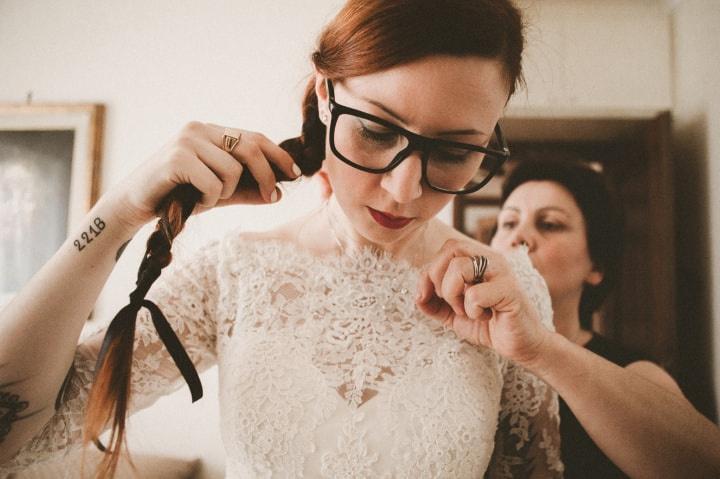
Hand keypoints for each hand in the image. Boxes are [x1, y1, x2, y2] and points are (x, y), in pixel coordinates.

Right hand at [108, 122, 300, 230]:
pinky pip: (213, 183)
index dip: (278, 155)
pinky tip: (194, 202)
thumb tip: (279, 193)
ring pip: (233, 170)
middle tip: (271, 197)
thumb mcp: (219, 193)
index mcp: (211, 131)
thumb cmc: (178, 197)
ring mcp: (187, 140)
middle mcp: (200, 129)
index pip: (255, 136)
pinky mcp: (176, 158)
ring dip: (226, 194)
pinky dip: (209, 200)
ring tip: (206, 199)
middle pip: (250, 148)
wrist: (134, 205)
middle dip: (267, 176)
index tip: (295, 173)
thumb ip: (247, 190)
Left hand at [416, 239, 549, 364]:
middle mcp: (491, 259)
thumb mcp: (453, 314)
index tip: (427, 296)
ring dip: (453, 295)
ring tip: (468, 310)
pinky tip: (486, 317)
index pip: (446, 249)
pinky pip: (474, 294)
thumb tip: (418, 296)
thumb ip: (433, 303)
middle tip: (452, 302)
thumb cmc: (489, 325)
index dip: (429, 271)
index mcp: (478, 260)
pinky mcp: (509, 291)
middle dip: (438, 279)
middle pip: (451, 248)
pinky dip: (472, 311)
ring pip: (459, 268)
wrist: (521, 345)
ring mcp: (502, 273)